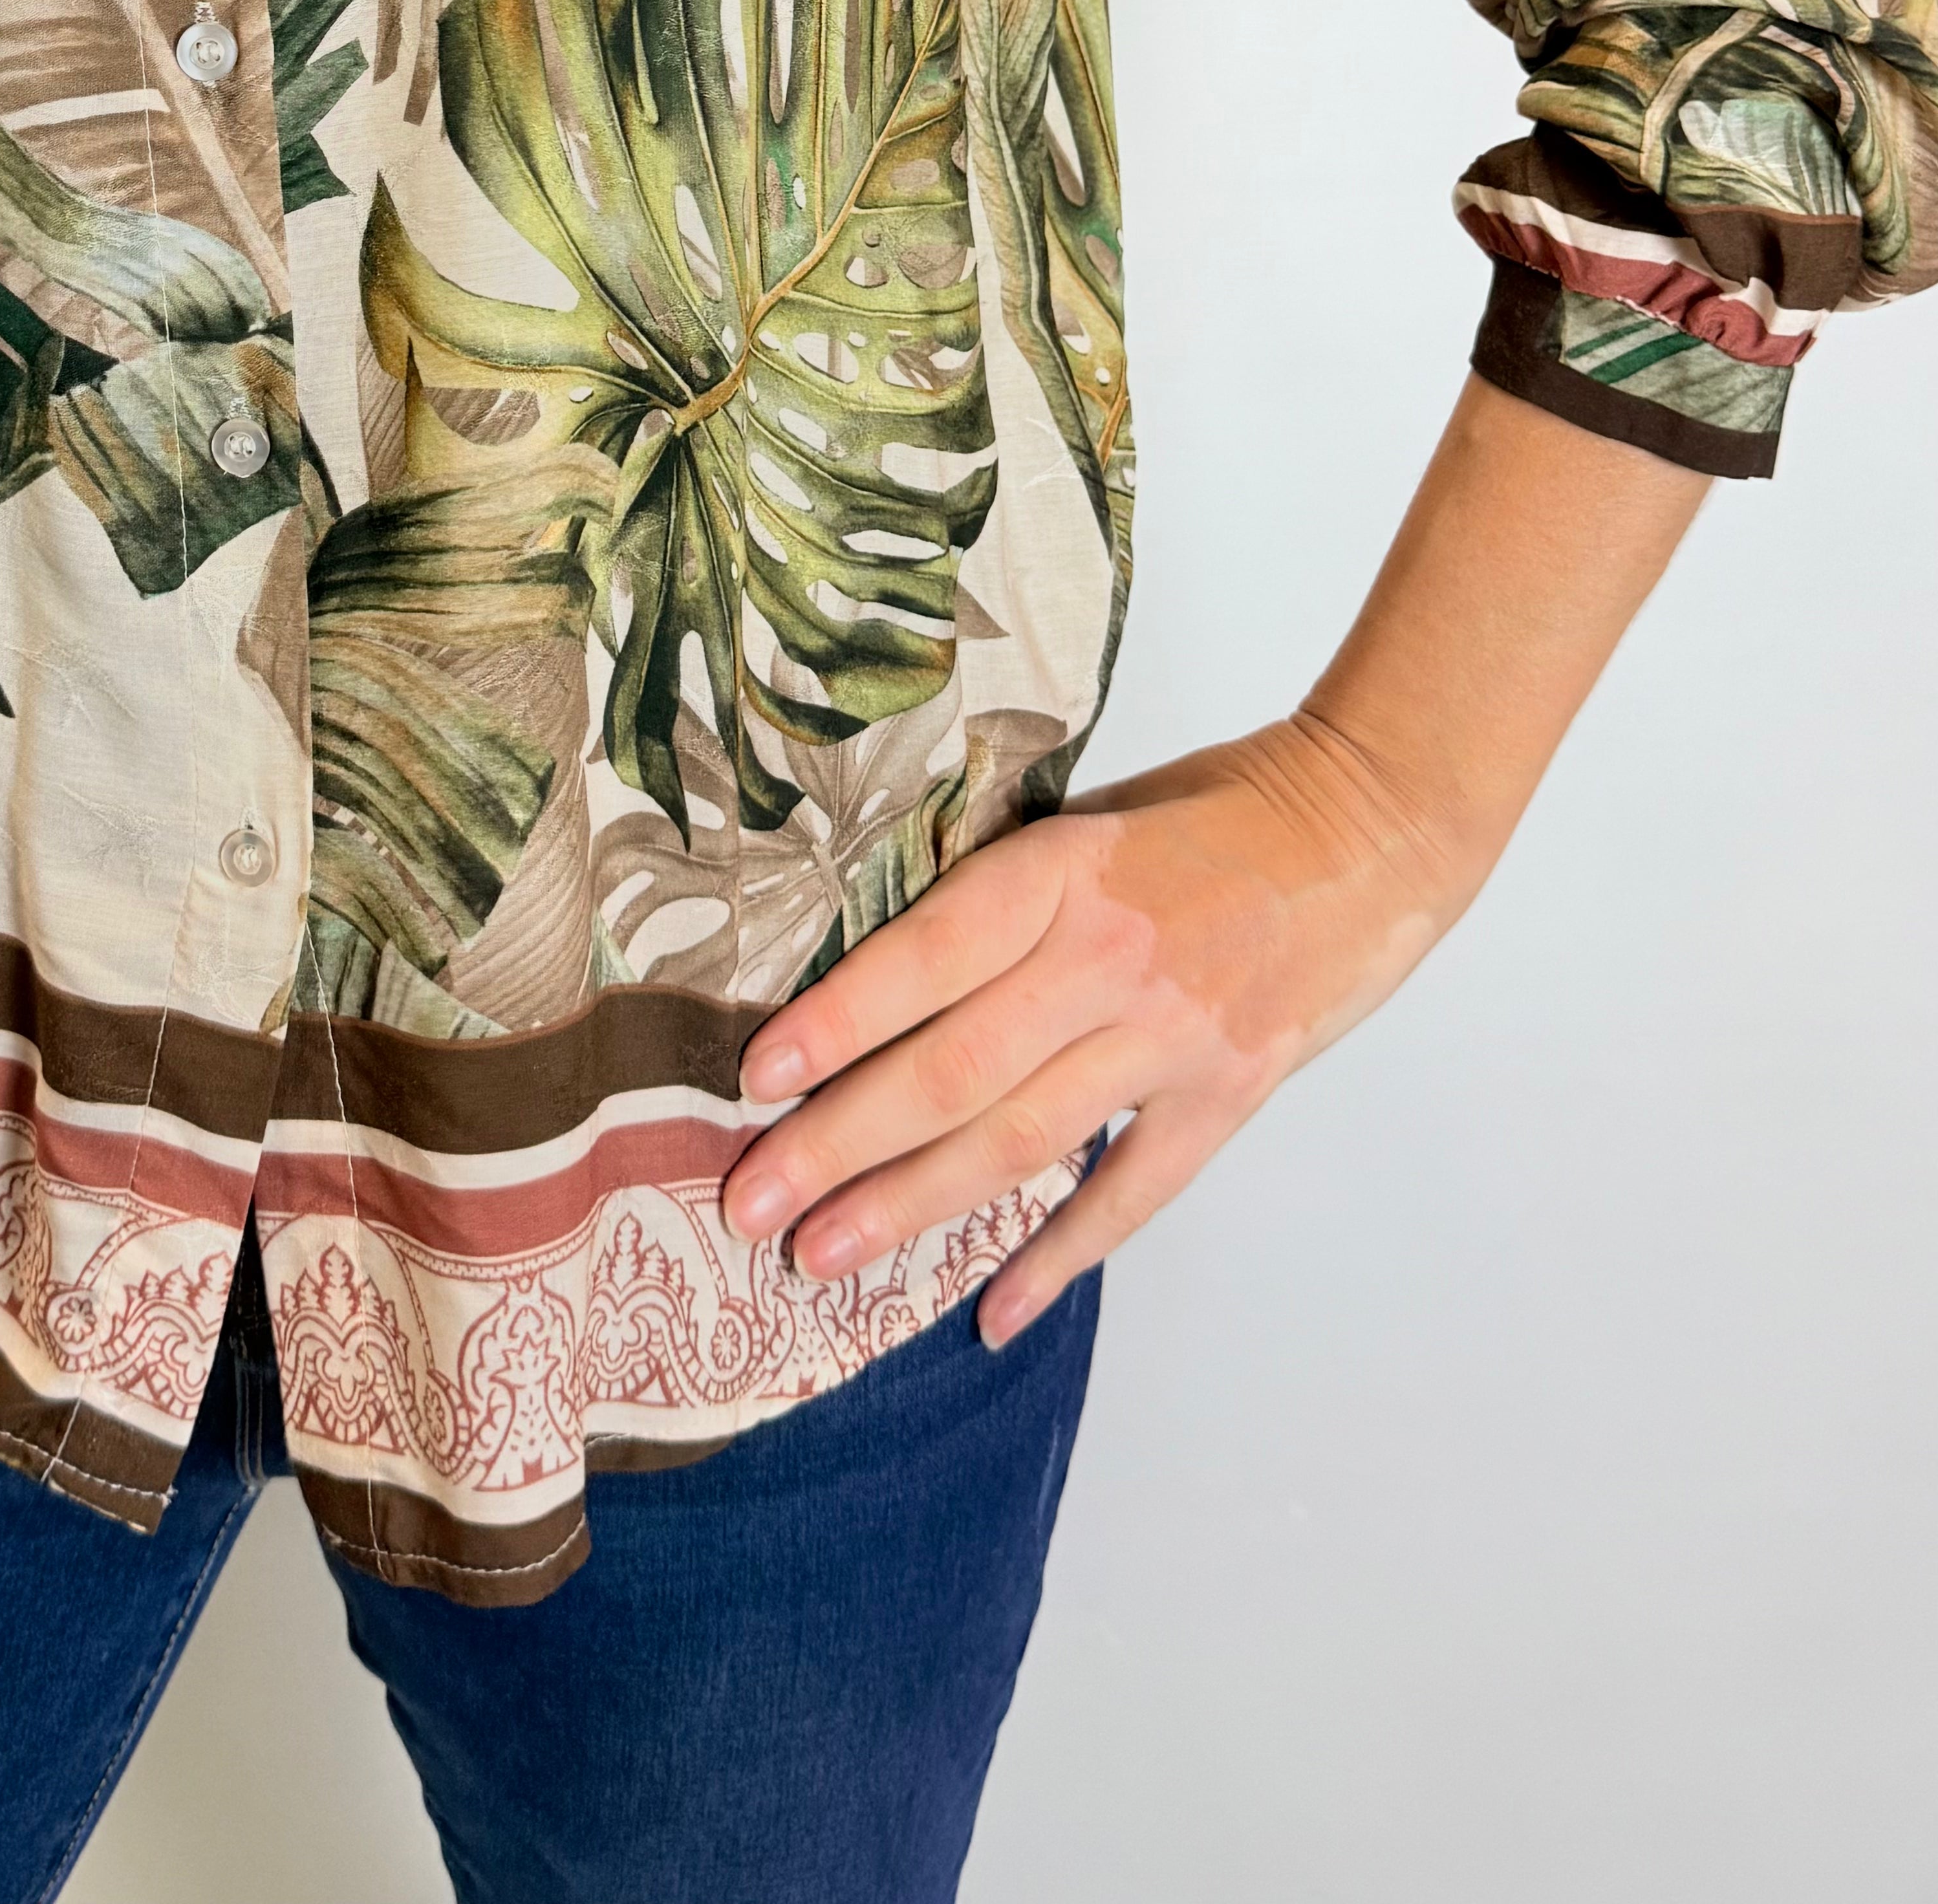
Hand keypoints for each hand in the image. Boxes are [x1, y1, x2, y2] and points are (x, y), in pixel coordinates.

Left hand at [724, 711, 1472, 1344]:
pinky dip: (1059, 1257)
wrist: (1368, 825)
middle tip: (750, 1204)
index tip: (755, 1077)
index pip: (927, 957)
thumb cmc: (1212, 807)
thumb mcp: (1089, 817)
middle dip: (840, 1145)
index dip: (838, 1022)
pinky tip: (992, 1312)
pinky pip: (1132, 1193)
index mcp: (1062, 870)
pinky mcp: (1229, 1092)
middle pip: (954, 1070)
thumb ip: (1000, 892)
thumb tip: (874, 969)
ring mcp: (1174, 1036)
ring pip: (1024, 1141)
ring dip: (915, 1206)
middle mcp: (1110, 959)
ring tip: (824, 1256)